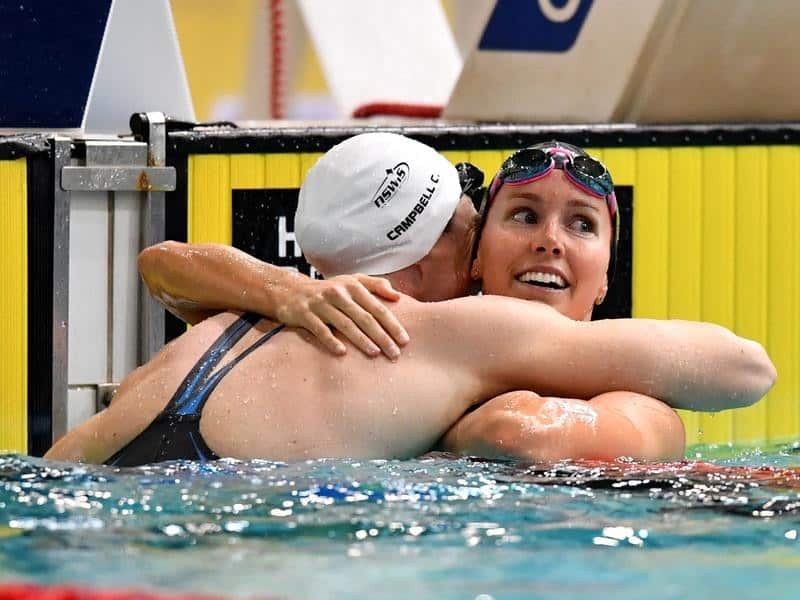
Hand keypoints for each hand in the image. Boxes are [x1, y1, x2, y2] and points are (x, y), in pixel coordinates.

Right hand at [274, 274, 408, 358]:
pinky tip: (342, 352)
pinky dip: (331, 340)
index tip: (404, 340)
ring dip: (361, 339)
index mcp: (353, 285)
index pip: (377, 307)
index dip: (392, 324)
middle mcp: (338, 293)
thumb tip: (398, 296)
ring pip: (345, 324)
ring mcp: (320, 303)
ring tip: (375, 353)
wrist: (290, 291)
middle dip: (381, 336)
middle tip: (395, 353)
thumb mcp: (351, 281)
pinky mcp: (304, 314)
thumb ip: (376, 285)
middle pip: (364, 317)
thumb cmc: (328, 290)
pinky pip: (320, 329)